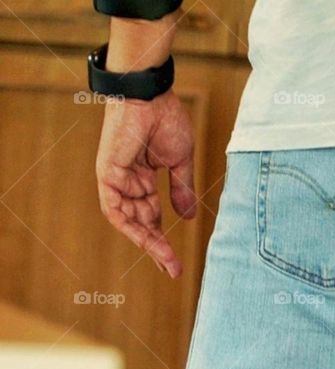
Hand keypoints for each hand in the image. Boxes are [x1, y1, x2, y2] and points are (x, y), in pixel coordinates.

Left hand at [96, 90, 195, 278]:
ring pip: (129, 222)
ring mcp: (116, 179)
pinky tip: (149, 241)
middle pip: (142, 224)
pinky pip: (115, 210)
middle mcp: (128, 182)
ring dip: (147, 243)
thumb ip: (181, 190)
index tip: (175, 262)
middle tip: (173, 269)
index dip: (163, 240)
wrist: (149, 93)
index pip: (152, 217)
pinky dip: (130, 227)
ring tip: (166, 260)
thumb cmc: (165, 118)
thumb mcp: (179, 162)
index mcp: (143, 179)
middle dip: (157, 248)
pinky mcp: (107, 174)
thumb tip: (187, 218)